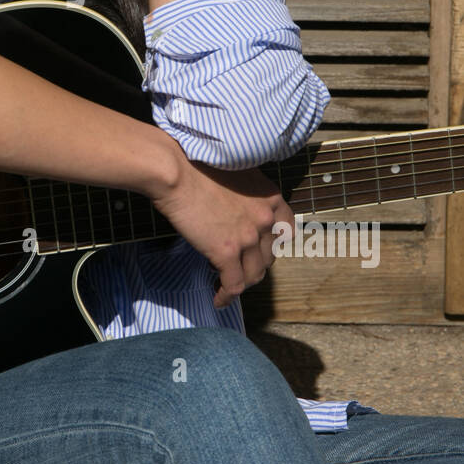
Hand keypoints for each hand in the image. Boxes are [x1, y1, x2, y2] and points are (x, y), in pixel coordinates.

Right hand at [148, 152, 293, 308]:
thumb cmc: (196, 165)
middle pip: (269, 256)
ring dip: (242, 282)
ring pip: (254, 274)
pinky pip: (233, 285)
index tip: (260, 248)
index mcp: (270, 197)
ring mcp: (248, 237)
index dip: (273, 243)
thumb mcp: (235, 173)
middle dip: (255, 264)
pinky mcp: (226, 252)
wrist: (177, 172)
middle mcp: (265, 219)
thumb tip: (234, 209)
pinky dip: (225, 296)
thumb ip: (245, 193)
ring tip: (227, 284)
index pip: (286, 230)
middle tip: (238, 266)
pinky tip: (217, 299)